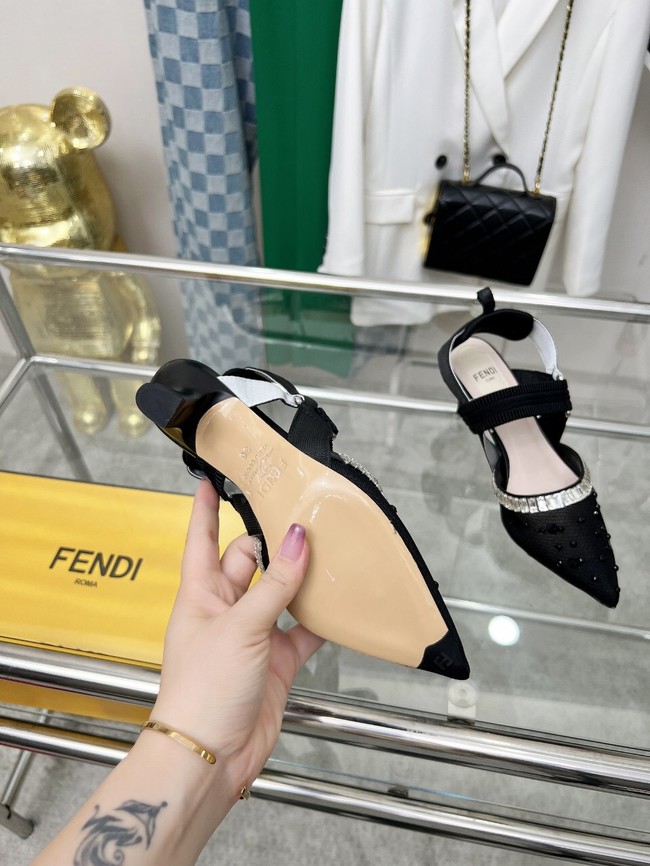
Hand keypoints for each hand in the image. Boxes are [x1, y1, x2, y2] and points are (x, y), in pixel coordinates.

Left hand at [152, 479, 323, 790]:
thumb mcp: (240, 628)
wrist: (211, 755)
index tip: (210, 478)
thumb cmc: (202, 692)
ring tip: (324, 552)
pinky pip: (302, 629)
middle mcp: (224, 610)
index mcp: (200, 595)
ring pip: (279, 592)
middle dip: (271, 542)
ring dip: (299, 578)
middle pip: (249, 560)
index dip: (204, 508)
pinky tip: (337, 604)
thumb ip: (275, 585)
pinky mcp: (275, 660)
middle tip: (299, 517)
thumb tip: (297, 539)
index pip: (200, 538)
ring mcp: (251, 635)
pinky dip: (319, 618)